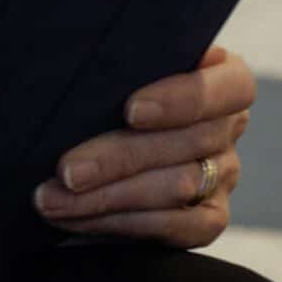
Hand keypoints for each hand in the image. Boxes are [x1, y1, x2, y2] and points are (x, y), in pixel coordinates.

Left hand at [33, 44, 253, 250]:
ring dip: (107, 196)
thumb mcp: (107, 62)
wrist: (83, 132)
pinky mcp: (210, 216)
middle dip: (118, 158)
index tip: (130, 110)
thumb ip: (114, 55)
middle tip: (66, 170)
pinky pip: (176, 227)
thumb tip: (81, 58)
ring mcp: (224, 173)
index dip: (183, 99)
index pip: (230, 86)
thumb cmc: (94, 81)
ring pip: (176, 187)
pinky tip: (75, 217)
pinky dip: (120, 222)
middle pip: (187, 142)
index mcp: (219, 75)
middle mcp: (227, 125)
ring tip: (52, 198)